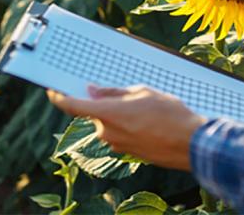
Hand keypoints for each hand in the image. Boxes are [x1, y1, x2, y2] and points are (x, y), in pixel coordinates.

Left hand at [46, 85, 206, 171]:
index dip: (59, 97)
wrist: (190, 143)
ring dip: (120, 114)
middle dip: (106, 103)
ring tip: (146, 108)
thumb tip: (95, 91)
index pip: (72, 106)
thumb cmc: (169, 114)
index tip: (53, 90)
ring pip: (109, 124)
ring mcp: (117, 145)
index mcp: (108, 114)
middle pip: (95, 113)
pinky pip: (120, 134)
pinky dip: (128, 126)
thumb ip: (115, 92)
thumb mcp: (143, 92)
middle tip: (128, 94)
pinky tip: (148, 121)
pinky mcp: (127, 153)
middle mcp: (107, 132)